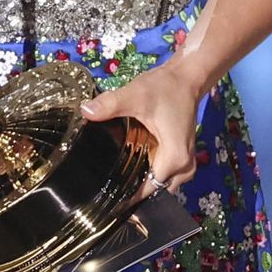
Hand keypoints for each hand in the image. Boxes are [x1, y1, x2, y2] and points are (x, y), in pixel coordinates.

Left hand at [78, 63, 203, 192]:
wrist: (186, 78)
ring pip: (160, 184)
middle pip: (154, 190)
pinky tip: (133, 161)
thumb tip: (85, 111)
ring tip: (117, 172)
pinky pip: (165, 175)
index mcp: (175, 159)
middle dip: (133, 188)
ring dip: (142, 179)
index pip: (148, 189)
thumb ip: (110, 104)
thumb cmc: (164, 87)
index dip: (127, 193)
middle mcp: (185, 167)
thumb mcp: (135, 94)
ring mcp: (186, 164)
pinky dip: (150, 171)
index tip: (105, 193)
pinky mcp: (183, 157)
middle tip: (107, 182)